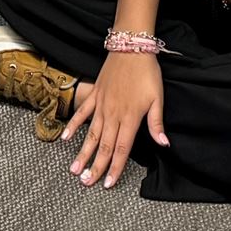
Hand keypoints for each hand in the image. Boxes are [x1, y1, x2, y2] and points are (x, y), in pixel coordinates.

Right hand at [63, 52, 163, 189]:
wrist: (131, 47)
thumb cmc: (147, 72)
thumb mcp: (158, 98)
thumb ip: (157, 123)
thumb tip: (164, 144)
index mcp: (130, 118)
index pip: (122, 149)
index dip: (115, 168)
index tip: (108, 183)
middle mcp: (113, 114)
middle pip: (104, 146)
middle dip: (95, 166)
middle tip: (86, 182)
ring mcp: (102, 104)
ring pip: (92, 133)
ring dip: (83, 152)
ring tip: (75, 168)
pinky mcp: (95, 94)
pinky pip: (82, 112)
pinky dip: (73, 125)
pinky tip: (66, 138)